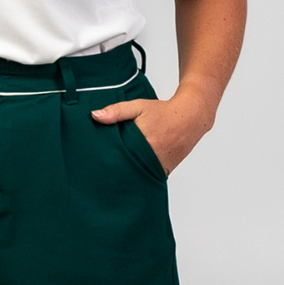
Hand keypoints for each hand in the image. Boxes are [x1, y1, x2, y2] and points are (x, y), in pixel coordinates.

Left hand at [90, 84, 215, 174]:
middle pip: (125, 169)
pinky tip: (128, 172)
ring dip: (125, 173)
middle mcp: (151, 158)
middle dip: (113, 168)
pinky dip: (137, 175)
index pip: (117, 157)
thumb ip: (116, 111)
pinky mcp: (162, 172)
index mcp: (142, 143)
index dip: (105, 159)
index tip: (93, 161)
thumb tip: (95, 116)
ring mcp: (158, 168)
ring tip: (111, 172)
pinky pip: (146, 177)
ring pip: (135, 176)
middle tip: (98, 168)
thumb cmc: (163, 112)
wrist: (190, 119)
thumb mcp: (138, 106)